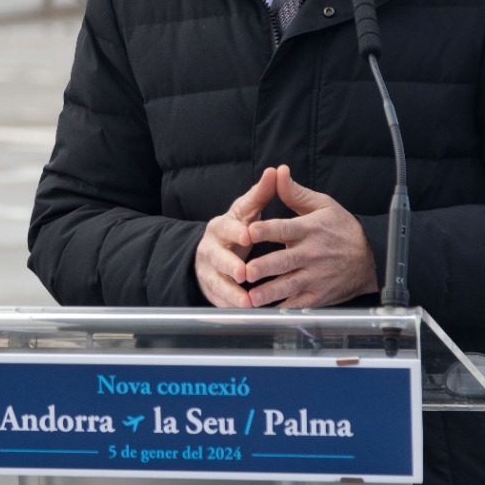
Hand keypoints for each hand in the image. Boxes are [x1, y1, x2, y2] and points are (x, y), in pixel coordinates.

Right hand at [194, 168, 279, 306]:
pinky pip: (219, 301)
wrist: (215, 250)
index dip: (236, 231)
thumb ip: (261, 193)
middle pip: (216, 257)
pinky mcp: (211, 290)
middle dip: (229, 265)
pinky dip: (231, 308)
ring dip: (231, 293)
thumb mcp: (247, 210)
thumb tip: (276, 169)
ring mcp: (208, 271)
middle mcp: (210, 248)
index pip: (226, 227)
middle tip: (243, 272)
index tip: (248, 235)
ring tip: (247, 302)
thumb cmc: (238, 228)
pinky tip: (245, 315)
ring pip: (216, 282)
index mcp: (220, 226)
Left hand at [243, 165, 377, 307]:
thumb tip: (278, 172)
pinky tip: (267, 313)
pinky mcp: (319, 295)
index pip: (284, 229)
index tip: (249, 231)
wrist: (370, 257)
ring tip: (251, 297)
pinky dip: (284, 309)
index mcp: (309, 229)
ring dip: (269, 293)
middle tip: (246, 271)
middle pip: (284, 261)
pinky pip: (299, 304)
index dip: (266, 230)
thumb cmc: (342, 228)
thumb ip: (296, 193)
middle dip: (264, 267)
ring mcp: (315, 277)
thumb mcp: (323, 205)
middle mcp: (311, 254)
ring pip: (289, 285)